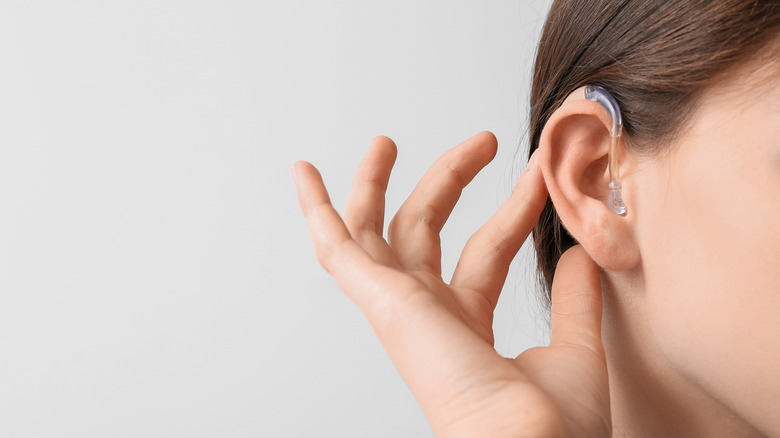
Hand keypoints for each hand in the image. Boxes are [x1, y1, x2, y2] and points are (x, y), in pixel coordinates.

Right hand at [291, 132, 610, 437]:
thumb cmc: (552, 426)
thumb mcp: (574, 347)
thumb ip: (574, 300)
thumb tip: (580, 253)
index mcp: (465, 328)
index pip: (485, 252)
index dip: (511, 210)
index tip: (537, 177)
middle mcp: (427, 316)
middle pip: (424, 233)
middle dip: (448, 181)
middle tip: (479, 140)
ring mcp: (400, 308)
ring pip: (374, 233)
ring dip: (376, 185)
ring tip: (385, 143)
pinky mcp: (382, 302)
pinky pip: (337, 249)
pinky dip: (317, 210)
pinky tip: (304, 174)